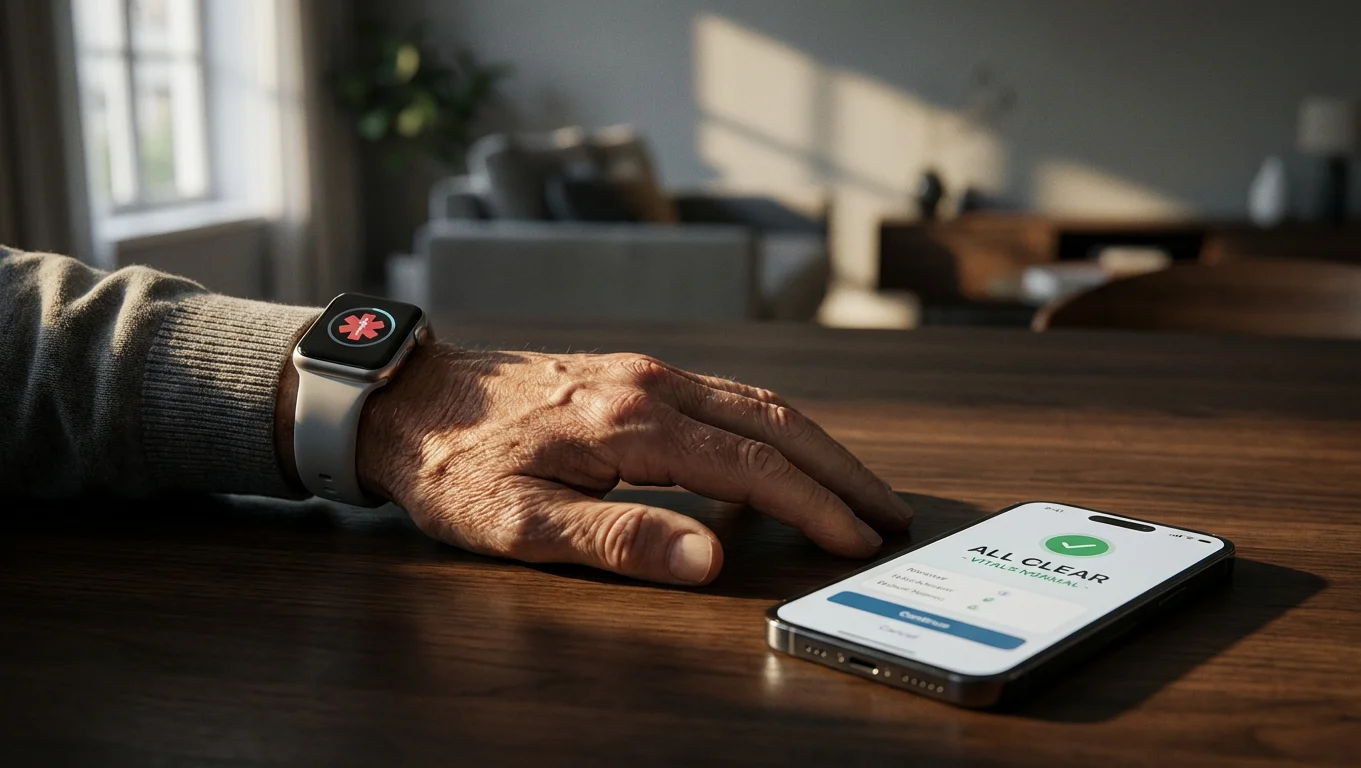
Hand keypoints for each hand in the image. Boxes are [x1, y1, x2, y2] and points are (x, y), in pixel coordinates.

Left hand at [352, 344, 912, 585]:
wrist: (410, 399)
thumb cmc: (458, 467)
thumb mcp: (521, 522)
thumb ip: (619, 538)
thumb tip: (710, 557)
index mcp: (631, 423)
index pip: (753, 465)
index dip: (813, 505)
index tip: (856, 539)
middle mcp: (651, 384)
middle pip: (775, 420)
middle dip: (840, 469)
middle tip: (888, 511)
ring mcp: (645, 373)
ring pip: (757, 401)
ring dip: (815, 444)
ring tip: (854, 487)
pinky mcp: (634, 375)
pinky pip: (726, 396)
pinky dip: (773, 428)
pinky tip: (782, 455)